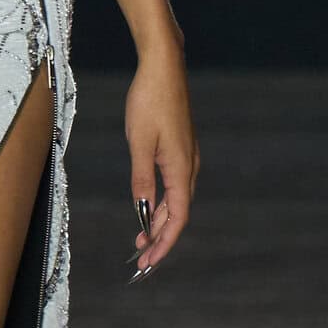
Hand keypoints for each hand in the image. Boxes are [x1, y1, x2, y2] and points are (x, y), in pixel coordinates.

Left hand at [126, 45, 198, 276]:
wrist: (163, 68)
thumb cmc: (149, 101)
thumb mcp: (139, 142)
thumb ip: (141, 179)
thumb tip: (140, 210)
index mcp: (181, 168)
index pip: (177, 217)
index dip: (164, 242)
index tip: (149, 260)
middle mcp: (188, 166)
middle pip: (177, 213)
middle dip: (160, 238)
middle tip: (140, 258)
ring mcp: (186, 157)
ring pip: (175, 200)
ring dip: (158, 221)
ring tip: (140, 239)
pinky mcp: (179, 149)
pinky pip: (173, 185)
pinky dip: (160, 202)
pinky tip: (146, 208)